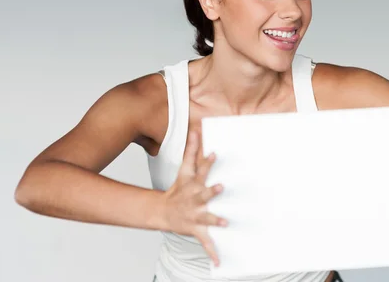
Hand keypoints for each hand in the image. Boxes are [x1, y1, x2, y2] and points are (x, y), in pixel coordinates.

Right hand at [162, 131, 226, 265]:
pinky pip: (205, 241)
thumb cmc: (178, 189)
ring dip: (215, 219)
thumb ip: (192, 149)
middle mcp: (193, 198)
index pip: (200, 170)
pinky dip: (211, 251)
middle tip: (220, 187)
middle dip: (211, 191)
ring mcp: (194, 214)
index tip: (215, 154)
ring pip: (205, 216)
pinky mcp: (196, 229)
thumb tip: (197, 128)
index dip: (207, 162)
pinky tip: (218, 260)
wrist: (163, 212)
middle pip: (202, 193)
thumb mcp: (184, 169)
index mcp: (192, 183)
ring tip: (224, 222)